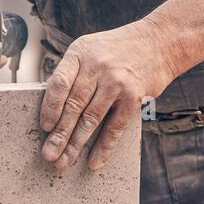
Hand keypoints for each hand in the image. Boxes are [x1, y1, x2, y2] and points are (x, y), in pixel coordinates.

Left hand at [39, 19, 176, 170]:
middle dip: (59, 134)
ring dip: (75, 144)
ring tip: (64, 162)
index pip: (59, 84)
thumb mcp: (90, 50)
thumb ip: (73, 73)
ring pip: (90, 119)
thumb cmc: (118, 50)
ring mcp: (115, 82)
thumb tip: (52, 109)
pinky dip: (104, 147)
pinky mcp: (133, 96)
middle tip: (49, 155)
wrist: (159, 42)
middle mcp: (96, 67)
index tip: (44, 128)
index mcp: (79, 54)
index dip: (49, 108)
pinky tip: (94, 161)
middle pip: (73, 105)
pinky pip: (115, 126)